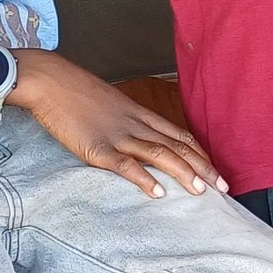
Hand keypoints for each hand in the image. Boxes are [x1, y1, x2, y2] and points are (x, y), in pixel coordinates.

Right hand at [15, 53, 225, 198]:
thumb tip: (133, 136)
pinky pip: (125, 165)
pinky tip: (159, 193)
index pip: (178, 134)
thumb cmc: (73, 90)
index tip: (215, 170)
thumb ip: (123, 119)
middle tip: (223, 187)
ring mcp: (118, 135)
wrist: (50, 80)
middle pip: (177, 145)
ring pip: (159, 154)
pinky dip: (144, 179)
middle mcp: (135, 123)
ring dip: (183, 173)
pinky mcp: (97, 147)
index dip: (200, 153)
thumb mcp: (107, 102)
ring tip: (201, 191)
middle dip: (203, 167)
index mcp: (138, 112)